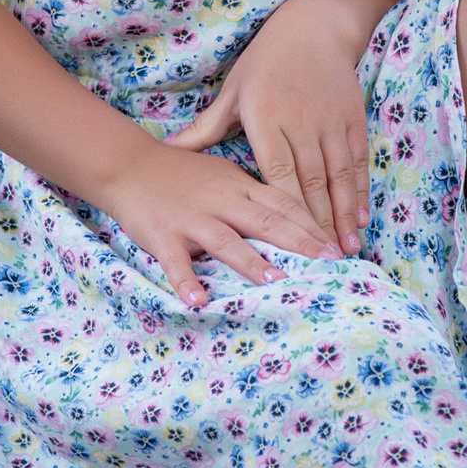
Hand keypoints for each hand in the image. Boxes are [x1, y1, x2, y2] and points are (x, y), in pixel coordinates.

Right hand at [89, 138, 335, 308]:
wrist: (129, 165)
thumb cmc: (182, 174)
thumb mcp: (224, 175)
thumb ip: (253, 196)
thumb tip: (291, 220)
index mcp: (239, 186)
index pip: (284, 205)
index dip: (312, 225)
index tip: (337, 246)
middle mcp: (221, 201)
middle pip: (265, 222)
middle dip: (299, 244)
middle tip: (328, 264)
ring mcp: (191, 219)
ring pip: (226, 241)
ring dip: (251, 263)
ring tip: (275, 283)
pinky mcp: (162, 236)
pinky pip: (176, 262)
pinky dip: (187, 282)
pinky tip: (199, 302)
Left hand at [164, 0, 379, 256]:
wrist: (313, 26)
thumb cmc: (264, 63)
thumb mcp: (232, 92)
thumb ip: (205, 128)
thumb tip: (169, 150)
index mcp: (266, 120)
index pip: (276, 174)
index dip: (285, 212)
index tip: (287, 246)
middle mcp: (301, 123)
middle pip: (311, 182)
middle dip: (317, 225)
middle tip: (322, 264)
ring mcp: (329, 122)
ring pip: (337, 176)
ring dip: (341, 216)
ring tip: (345, 251)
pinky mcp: (352, 118)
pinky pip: (357, 161)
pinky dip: (358, 192)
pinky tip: (358, 219)